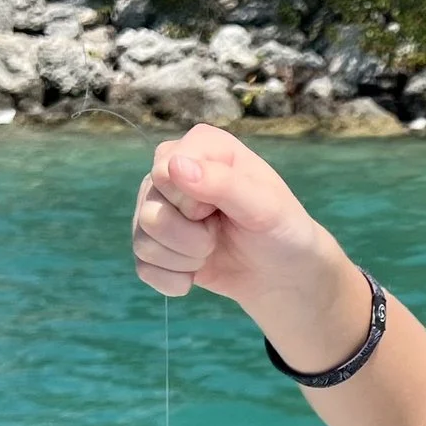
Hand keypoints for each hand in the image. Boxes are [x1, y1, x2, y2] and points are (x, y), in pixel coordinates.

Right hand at [132, 123, 337, 313]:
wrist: (282, 273)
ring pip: (143, 243)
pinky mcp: (153, 242)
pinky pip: (143, 267)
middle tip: (219, 233)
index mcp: (201, 146)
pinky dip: (173, 279)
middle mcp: (172, 170)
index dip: (192, 203)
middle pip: (149, 211)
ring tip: (211, 250)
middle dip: (190, 237)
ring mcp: (159, 206)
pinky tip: (196, 272)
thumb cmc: (281, 229)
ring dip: (184, 260)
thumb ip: (222, 183)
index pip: (164, 173)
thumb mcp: (264, 206)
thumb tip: (173, 166)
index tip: (223, 209)